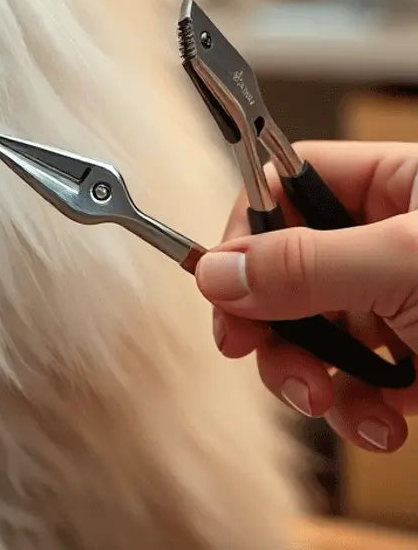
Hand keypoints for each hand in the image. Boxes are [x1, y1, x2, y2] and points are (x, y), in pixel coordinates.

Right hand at [196, 140, 417, 451]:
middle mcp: (392, 241)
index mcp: (396, 186)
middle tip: (250, 348)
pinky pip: (360, 385)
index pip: (285, 187)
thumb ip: (306, 265)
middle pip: (288, 268)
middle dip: (271, 322)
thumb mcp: (405, 266)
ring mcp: (407, 306)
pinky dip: (359, 414)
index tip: (223, 284)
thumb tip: (214, 272)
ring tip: (324, 402)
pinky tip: (381, 427)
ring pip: (315, 333)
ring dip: (308, 377)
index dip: (246, 232)